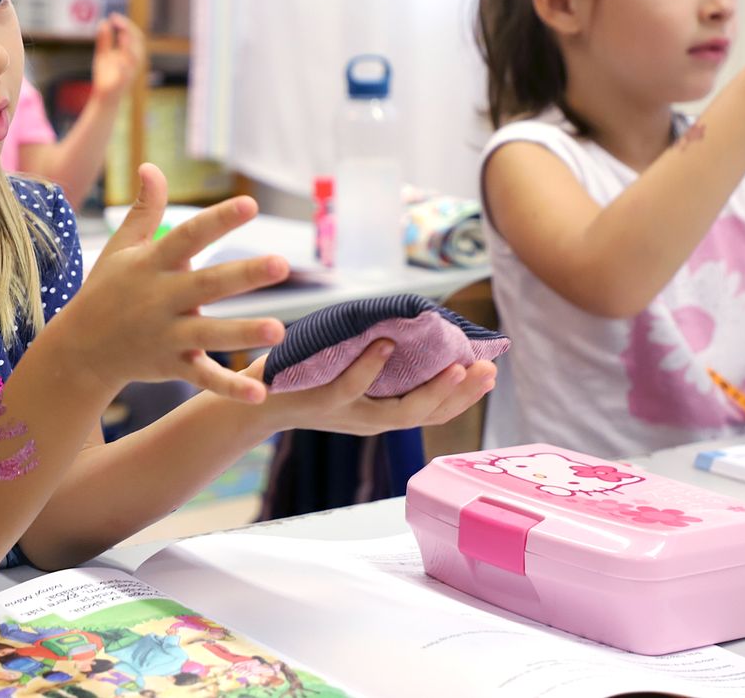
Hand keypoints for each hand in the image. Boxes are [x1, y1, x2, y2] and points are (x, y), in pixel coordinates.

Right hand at [47, 163, 286, 402]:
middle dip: (243, 275)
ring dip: (242, 332)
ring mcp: (166, 334)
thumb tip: (150, 167)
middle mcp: (161, 298)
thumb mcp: (121, 248)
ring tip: (280, 330)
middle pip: (207, 284)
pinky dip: (229, 387)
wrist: (79, 349)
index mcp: (152, 264)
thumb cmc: (107, 290)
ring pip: (209, 334)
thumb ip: (143, 209)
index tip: (251, 204)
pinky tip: (260, 392)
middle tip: (282, 264)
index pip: (189, 236)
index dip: (219, 220)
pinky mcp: (171, 365)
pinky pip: (203, 377)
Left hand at [91, 14, 146, 100]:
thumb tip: (104, 22)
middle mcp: (133, 62)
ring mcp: (130, 73)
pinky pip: (126, 75)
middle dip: (129, 29)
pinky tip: (117, 59)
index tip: (113, 15)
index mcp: (130, 54)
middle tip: (116, 19)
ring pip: (135, 58)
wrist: (103, 98)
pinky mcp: (123, 84)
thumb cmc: (105, 76)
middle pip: (138, 42)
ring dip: (129, 46)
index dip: (126, 24)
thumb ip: (104, 40)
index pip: (134, 35)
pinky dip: (123, 66)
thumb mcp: (103, 55)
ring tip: (122, 34)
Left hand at [245, 343, 496, 436]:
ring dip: (430, 389)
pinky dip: (370, 366)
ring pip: (396, 412)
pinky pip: (349, 387)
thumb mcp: (350, 369)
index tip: (491, 373)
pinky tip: (386, 344)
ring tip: (457, 366)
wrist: (253, 401)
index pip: (433, 411)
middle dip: (461, 395)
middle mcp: (369, 420)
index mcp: (380, 412)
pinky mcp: (319, 403)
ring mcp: (346, 414)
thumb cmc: (305, 378)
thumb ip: (381, 358)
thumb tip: (413, 323)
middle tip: (489, 371)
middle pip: (425, 415)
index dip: (464, 397)